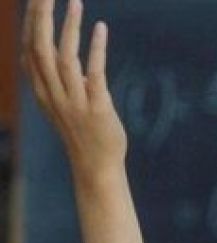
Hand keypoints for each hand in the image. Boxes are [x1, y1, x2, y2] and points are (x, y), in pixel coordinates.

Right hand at [22, 0, 125, 182]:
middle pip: (40, 47)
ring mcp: (73, 100)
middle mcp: (52, 92)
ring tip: (75, 1)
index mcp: (41, 89)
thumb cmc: (82, 131)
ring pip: (64, 57)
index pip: (29, 49)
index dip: (30, 23)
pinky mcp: (96, 107)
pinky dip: (96, 49)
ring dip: (69, 27)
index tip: (35, 0)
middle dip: (41, 17)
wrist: (96, 166)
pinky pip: (94, 73)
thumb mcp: (60, 102)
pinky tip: (101, 28)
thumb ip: (57, 78)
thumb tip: (61, 53)